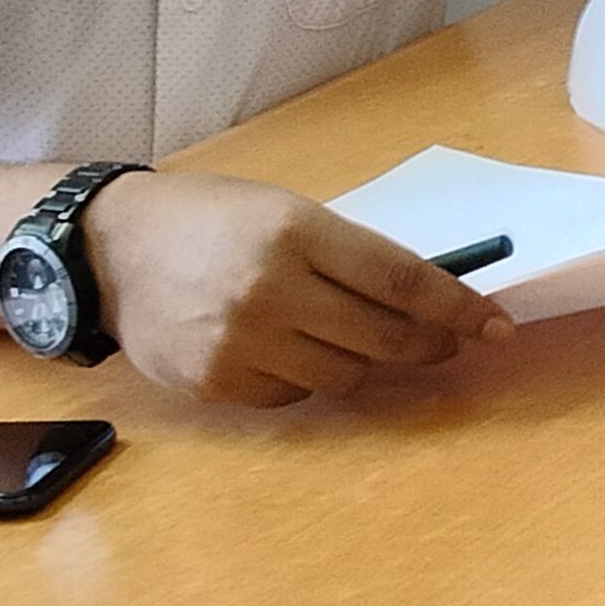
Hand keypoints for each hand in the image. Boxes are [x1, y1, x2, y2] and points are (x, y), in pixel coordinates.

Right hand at [82, 171, 511, 406]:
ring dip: (368, 362)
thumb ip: (350, 253)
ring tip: (360, 339)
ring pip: (346, 375)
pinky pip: (294, 395)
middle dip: (430, 344)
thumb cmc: (211, 219)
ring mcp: (240, 342)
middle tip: (448, 342)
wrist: (108, 250)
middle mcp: (271, 290)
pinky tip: (294, 351)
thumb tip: (426, 296)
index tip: (496, 326)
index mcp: (298, 232)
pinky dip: (310, 378)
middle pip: (384, 337)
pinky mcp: (215, 383)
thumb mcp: (286, 211)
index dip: (458, 308)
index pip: (403, 281)